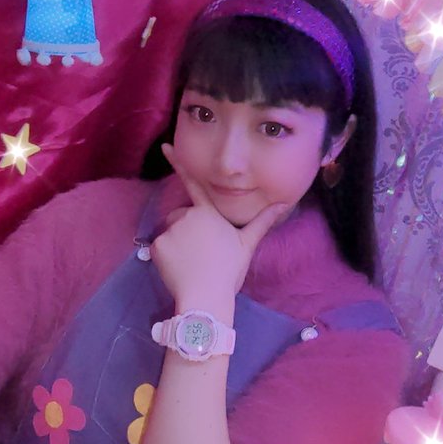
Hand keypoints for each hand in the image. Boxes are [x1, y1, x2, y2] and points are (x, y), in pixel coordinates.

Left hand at [151, 145, 286, 310]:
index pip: (193, 183)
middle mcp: (187, 216)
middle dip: (188, 230)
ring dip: (178, 243)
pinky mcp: (158, 246)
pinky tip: (179, 269)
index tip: (166, 146)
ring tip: (192, 263)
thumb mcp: (247, 245)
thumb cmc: (229, 271)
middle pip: (182, 217)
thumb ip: (262, 221)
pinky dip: (166, 256)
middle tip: (202, 254)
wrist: (206, 297)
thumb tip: (284, 203)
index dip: (179, 164)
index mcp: (209, 213)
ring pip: (171, 232)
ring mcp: (170, 230)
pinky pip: (160, 247)